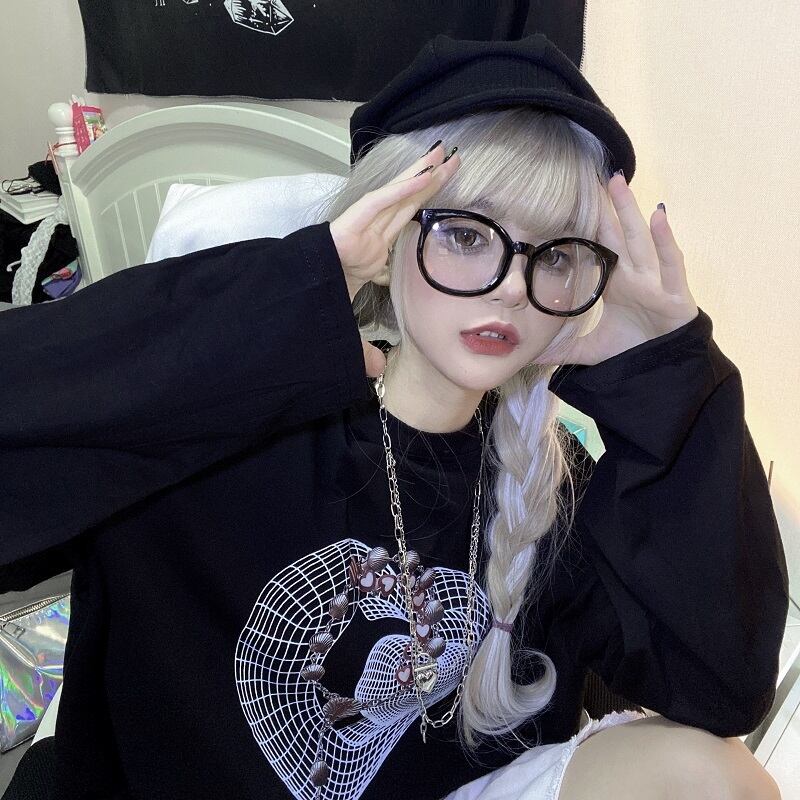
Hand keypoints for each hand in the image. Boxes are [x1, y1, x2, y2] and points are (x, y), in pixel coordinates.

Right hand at [329, 144, 460, 376]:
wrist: (286, 309)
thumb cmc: (311, 314)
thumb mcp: (347, 335)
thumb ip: (364, 349)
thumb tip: (377, 370)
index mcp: (368, 256)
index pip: (401, 228)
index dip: (422, 211)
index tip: (443, 202)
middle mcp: (367, 238)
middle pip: (404, 204)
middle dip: (429, 182)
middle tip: (454, 162)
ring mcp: (358, 231)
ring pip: (396, 196)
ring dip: (422, 175)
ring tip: (447, 155)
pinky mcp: (348, 227)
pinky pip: (380, 203)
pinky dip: (402, 189)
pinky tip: (425, 175)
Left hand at [543, 173, 698, 365]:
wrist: (663, 369)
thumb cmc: (633, 349)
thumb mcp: (590, 349)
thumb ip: (562, 350)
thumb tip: (532, 357)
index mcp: (616, 282)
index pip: (600, 245)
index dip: (590, 222)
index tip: (577, 195)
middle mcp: (635, 275)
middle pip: (618, 234)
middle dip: (608, 205)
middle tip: (597, 174)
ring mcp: (655, 280)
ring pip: (640, 240)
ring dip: (630, 211)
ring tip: (620, 183)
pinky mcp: (675, 292)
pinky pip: (670, 263)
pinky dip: (665, 240)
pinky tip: (659, 216)